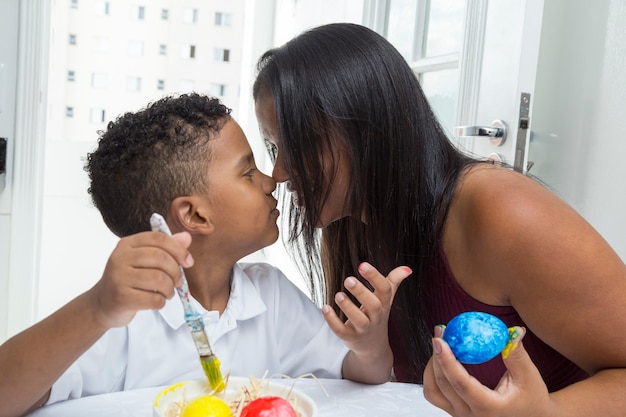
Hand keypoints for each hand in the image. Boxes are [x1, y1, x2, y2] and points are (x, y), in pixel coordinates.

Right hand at [88, 231, 193, 328]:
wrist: (102, 304)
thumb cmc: (128, 279)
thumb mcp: (143, 260)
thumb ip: (165, 248)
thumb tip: (186, 237)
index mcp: (127, 244)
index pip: (159, 238)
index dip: (178, 249)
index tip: (188, 262)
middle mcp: (120, 258)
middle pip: (160, 258)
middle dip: (176, 272)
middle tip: (178, 281)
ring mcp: (118, 278)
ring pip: (159, 279)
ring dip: (170, 289)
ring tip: (167, 292)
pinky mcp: (121, 298)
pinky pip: (153, 299)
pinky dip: (161, 301)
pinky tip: (157, 301)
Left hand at [322, 262, 410, 361]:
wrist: (374, 347)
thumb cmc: (377, 316)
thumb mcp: (386, 300)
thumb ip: (393, 282)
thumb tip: (407, 268)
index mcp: (384, 304)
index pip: (384, 290)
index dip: (375, 277)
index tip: (362, 265)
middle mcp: (376, 317)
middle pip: (373, 305)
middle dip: (361, 292)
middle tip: (348, 280)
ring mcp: (364, 329)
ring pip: (358, 320)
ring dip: (347, 307)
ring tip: (338, 295)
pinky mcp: (350, 338)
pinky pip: (342, 331)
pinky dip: (332, 321)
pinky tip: (325, 308)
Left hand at [423, 326, 554, 416]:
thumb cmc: (532, 398)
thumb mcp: (529, 376)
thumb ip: (517, 353)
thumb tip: (514, 330)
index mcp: (488, 407)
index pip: (461, 384)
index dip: (447, 360)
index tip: (439, 340)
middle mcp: (471, 415)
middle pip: (442, 385)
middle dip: (436, 355)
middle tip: (440, 331)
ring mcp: (460, 416)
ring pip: (433, 392)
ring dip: (432, 366)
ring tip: (439, 344)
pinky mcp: (455, 412)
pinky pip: (435, 394)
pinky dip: (432, 376)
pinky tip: (440, 359)